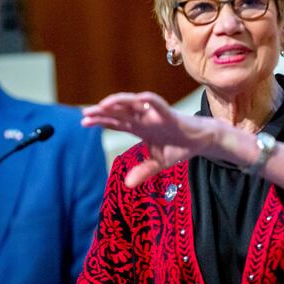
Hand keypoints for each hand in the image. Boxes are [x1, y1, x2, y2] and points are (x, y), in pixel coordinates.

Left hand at [82, 92, 216, 187]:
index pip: (114, 122)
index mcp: (139, 127)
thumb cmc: (178, 147)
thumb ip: (142, 171)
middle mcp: (143, 117)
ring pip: (133, 104)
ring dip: (118, 103)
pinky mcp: (169, 113)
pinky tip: (137, 98)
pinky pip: (157, 104)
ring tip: (103, 105)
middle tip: (84, 114)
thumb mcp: (158, 163)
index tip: (83, 123)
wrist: (201, 141)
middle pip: (118, 112)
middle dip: (101, 112)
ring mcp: (155, 114)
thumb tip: (127, 184)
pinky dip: (148, 100)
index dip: (100, 121)